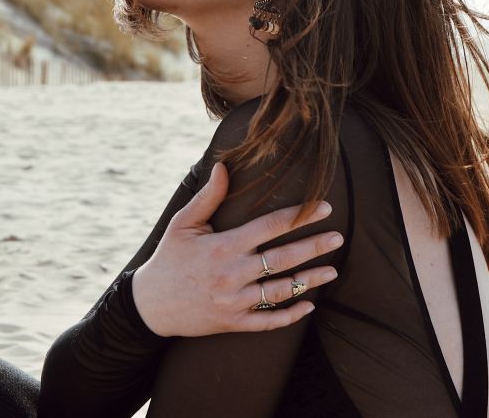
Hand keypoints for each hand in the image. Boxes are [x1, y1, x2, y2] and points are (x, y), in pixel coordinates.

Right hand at [130, 161, 341, 337]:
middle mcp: (232, 273)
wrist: (150, 304)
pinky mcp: (233, 322)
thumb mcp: (183, 223)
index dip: (300, 215)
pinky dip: (290, 315)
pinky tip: (310, 305)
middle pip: (283, 258)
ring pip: (281, 290)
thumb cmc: (169, 257)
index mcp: (223, 245)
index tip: (324, 208)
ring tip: (332, 270)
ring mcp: (234, 301)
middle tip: (338, 238)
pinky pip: (267, 321)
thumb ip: (208, 196)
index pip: (270, 226)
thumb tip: (223, 166)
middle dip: (314, 246)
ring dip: (310, 280)